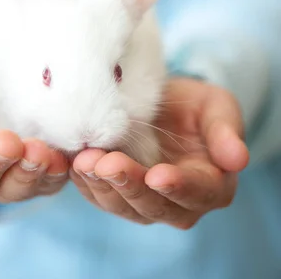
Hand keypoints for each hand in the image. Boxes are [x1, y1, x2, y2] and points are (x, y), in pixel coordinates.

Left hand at [70, 77, 248, 226]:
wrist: (166, 105)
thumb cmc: (196, 106)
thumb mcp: (217, 107)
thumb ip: (225, 131)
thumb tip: (238, 158)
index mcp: (211, 186)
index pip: (196, 192)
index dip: (177, 186)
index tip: (158, 175)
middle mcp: (177, 202)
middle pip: (153, 205)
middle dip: (129, 185)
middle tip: (108, 163)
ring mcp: (143, 201)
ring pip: (121, 205)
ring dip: (101, 185)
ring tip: (85, 160)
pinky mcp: (115, 191)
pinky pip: (98, 194)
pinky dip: (83, 181)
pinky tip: (72, 162)